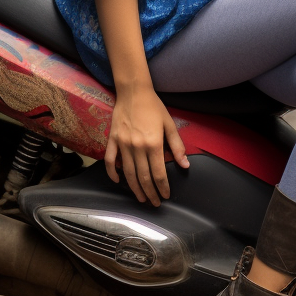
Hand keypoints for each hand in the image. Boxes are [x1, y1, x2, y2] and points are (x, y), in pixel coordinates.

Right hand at [104, 83, 188, 205]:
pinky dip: (113, 173)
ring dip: (134, 188)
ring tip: (141, 198)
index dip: (162, 187)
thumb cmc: (154, 107)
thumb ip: (177, 146)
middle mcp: (137, 147)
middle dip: (149, 192)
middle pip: (143, 177)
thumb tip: (185, 165)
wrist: (133, 91)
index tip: (165, 196)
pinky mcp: (112, 140)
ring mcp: (122, 144)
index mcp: (153, 143)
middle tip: (154, 203)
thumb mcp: (169, 124)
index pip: (158, 173)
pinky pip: (110, 161)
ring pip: (128, 173)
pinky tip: (118, 181)